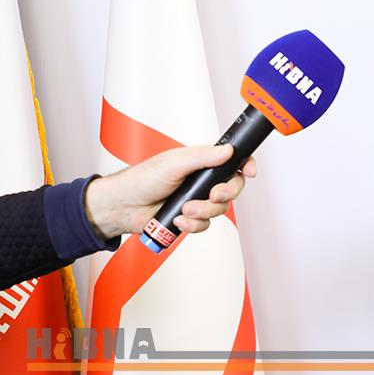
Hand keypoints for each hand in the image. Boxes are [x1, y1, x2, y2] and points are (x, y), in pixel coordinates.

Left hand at [83, 144, 256, 239]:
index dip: (245, 165)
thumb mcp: (174, 164)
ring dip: (204, 211)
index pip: (232, 160)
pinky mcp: (190, 218)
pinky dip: (194, 224)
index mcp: (202, 162)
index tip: (249, 172)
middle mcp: (203, 181)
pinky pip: (205, 224)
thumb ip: (203, 157)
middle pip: (232, 187)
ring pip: (219, 209)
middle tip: (212, 195)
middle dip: (225, 193)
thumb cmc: (143, 179)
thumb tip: (228, 150)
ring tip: (184, 209)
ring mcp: (197, 200)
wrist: (122, 207)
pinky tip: (179, 219)